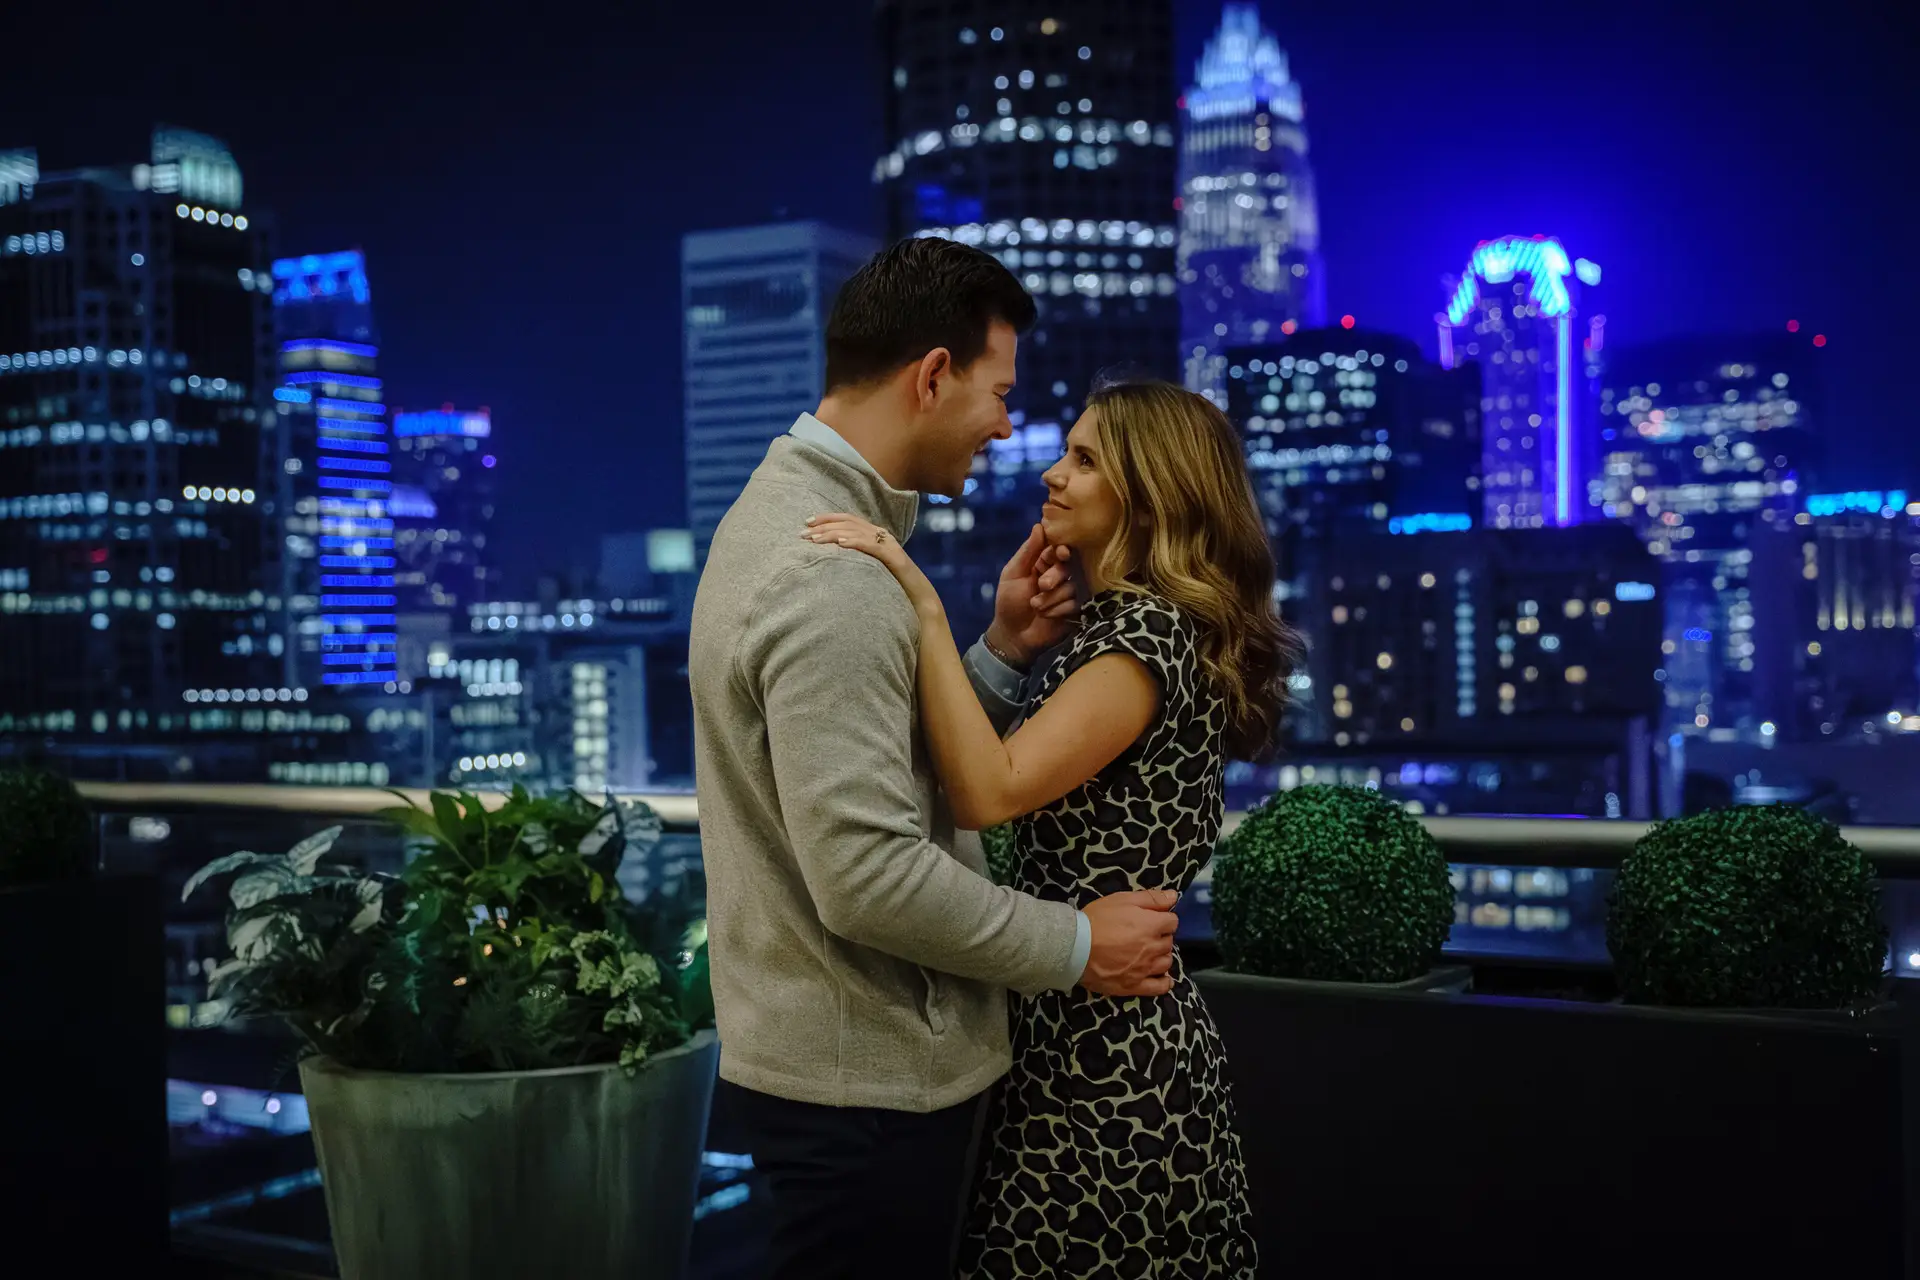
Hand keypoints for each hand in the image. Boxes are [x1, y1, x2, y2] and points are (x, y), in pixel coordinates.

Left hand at [803, 514, 938, 613]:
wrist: (919, 600)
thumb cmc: (893, 587)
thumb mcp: (869, 568)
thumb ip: (855, 559)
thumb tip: (830, 558)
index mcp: (875, 535)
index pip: (848, 520)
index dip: (827, 518)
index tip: (807, 523)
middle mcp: (882, 535)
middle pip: (849, 522)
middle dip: (824, 525)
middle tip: (803, 533)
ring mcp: (888, 545)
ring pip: (857, 532)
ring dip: (834, 534)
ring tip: (816, 540)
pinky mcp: (894, 557)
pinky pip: (872, 546)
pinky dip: (855, 542)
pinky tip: (840, 545)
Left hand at [988, 524, 1078, 665]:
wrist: (1013, 636)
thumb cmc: (1009, 602)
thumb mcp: (1012, 574)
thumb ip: (1027, 551)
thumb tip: (1039, 526)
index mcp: (1043, 562)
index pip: (1058, 547)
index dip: (1062, 549)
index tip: (1061, 553)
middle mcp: (1059, 574)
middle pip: (1069, 565)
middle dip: (1056, 575)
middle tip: (1042, 585)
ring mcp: (1069, 592)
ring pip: (1073, 585)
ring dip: (1052, 597)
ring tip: (1036, 606)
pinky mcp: (1076, 609)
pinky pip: (1076, 603)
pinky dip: (1058, 609)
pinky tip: (1046, 616)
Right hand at [1079, 890, 1178, 997]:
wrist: (1074, 947)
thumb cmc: (1097, 919)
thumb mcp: (1122, 900)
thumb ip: (1151, 898)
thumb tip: (1174, 897)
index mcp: (1152, 925)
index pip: (1172, 922)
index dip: (1162, 919)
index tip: (1152, 919)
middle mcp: (1153, 948)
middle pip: (1168, 942)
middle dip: (1160, 937)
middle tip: (1144, 934)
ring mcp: (1145, 969)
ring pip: (1166, 962)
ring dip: (1161, 956)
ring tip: (1148, 953)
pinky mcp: (1135, 986)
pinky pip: (1159, 987)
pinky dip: (1164, 982)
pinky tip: (1160, 977)